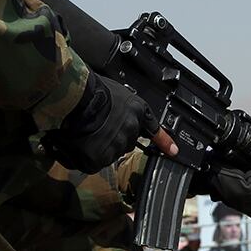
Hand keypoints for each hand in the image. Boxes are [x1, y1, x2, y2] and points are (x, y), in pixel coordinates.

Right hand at [50, 74, 176, 173]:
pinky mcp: (101, 157)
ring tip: (83, 133)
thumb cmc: (90, 88)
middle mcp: (131, 129)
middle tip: (95, 128)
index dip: (164, 141)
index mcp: (137, 110)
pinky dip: (84, 157)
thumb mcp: (115, 91)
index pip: (154, 129)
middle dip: (112, 139)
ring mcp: (118, 145)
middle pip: (124, 143)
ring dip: (97, 148)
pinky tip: (78, 144)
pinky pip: (92, 162)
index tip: (173, 151)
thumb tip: (112, 112)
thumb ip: (121, 106)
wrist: (77, 97)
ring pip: (108, 153)